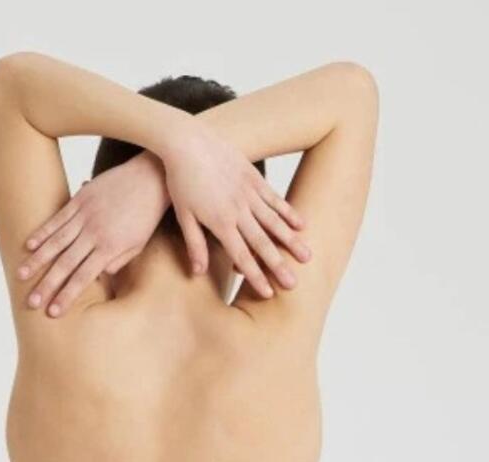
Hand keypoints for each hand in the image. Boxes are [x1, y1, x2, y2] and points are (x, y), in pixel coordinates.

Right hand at [15, 151, 167, 316]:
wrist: (149, 178)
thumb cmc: (145, 216)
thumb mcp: (138, 245)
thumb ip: (117, 262)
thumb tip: (96, 278)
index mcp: (109, 248)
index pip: (84, 277)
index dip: (67, 295)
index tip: (54, 312)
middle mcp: (94, 233)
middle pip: (65, 264)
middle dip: (47, 285)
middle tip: (31, 302)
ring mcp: (84, 215)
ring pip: (56, 242)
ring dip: (37, 261)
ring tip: (21, 276)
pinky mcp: (80, 200)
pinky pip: (57, 218)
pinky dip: (42, 232)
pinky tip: (28, 245)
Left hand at [160, 123, 310, 296]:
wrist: (186, 141)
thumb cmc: (180, 180)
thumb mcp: (184, 216)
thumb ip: (194, 245)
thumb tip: (198, 273)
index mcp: (220, 223)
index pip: (241, 256)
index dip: (255, 276)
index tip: (268, 293)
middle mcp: (238, 210)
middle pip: (262, 244)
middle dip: (278, 266)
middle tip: (293, 284)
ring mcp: (248, 193)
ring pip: (274, 222)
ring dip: (291, 242)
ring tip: (307, 257)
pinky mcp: (253, 177)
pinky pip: (275, 198)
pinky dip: (289, 212)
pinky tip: (302, 225)